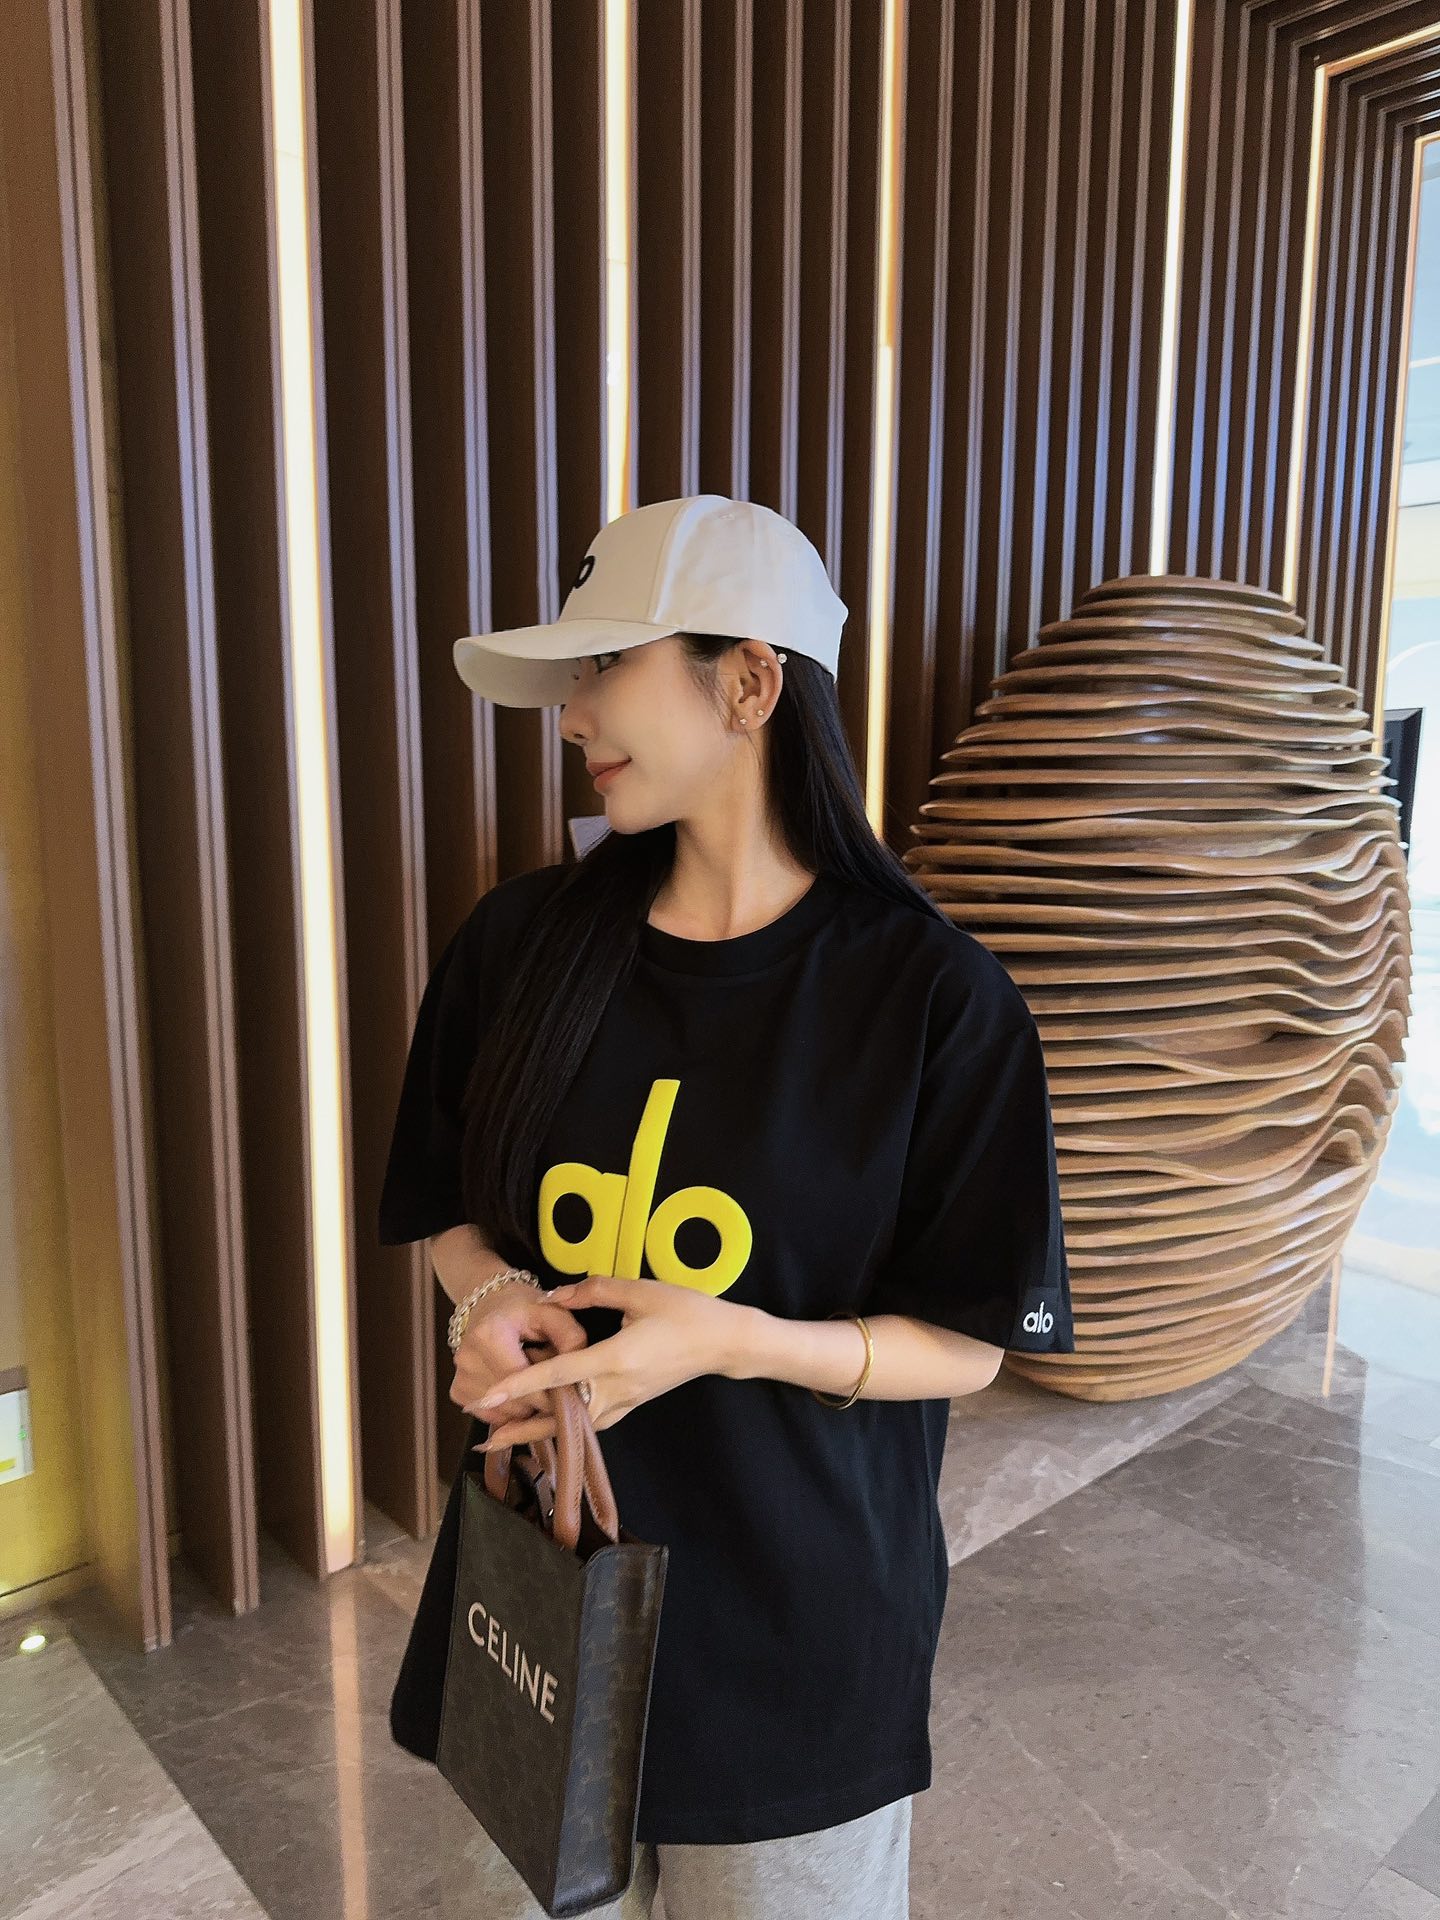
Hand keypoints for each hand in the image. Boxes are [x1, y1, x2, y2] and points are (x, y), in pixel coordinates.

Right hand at [449, 1281, 589, 1428]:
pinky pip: (492, 1415)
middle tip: (555, 1386)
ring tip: (535, 1382)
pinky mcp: (458, 1391)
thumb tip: (579, 1375)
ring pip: (504, 1414)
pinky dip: (509, 1410)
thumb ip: (571, 1337)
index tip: (571, 1396)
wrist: (489, 1304)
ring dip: (526, 1407)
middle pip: (514, 1403)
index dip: (550, 1394)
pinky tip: (518, 1389)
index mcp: (489, 1335)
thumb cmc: (525, 1308)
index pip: (523, 1382)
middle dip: (540, 1401)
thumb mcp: (553, 1311)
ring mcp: (460, 1377)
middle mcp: (468, 1359)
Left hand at [472, 1275, 750, 1451]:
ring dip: (540, 1432)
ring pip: (575, 1425)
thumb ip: (594, 1290)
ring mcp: (625, 1401)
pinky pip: (592, 1421)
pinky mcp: (631, 1404)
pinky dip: (565, 1427)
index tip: (488, 1396)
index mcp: (615, 1359)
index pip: (558, 1376)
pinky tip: (549, 1426)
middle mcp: (617, 1389)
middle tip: (483, 1439)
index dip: (520, 1385)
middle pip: (560, 1416)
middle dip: (521, 1428)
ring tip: (505, 1439)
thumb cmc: (686, 1312)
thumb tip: (554, 1296)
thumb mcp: (640, 1290)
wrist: (725, 1343)